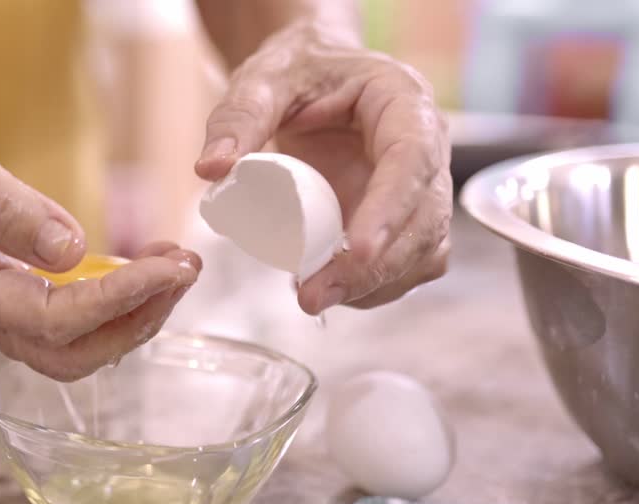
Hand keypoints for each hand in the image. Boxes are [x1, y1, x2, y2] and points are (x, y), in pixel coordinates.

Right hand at [0, 79, 199, 379]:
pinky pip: (57, 321)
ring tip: (172, 269)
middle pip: (61, 354)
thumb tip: (69, 251)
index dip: (115, 300)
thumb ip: (2, 204)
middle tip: (183, 272)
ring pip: (63, 347)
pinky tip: (136, 270)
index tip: (170, 266)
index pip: (46, 318)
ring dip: (127, 319)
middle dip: (132, 322)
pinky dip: (107, 305)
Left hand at [196, 22, 450, 314]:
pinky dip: (370, 287)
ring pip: (422, 250)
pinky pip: (403, 265)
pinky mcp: (401, 220)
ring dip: (374, 284)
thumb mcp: (261, 82)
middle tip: (314, 296)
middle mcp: (425, 146)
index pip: (411, 159)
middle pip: (425, 217)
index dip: (390, 209)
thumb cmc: (294, 71)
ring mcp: (418, 188)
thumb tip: (212, 170)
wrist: (309, 77)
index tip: (358, 251)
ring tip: (313, 296)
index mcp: (402, 101)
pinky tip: (327, 290)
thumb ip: (237, 118)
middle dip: (375, 266)